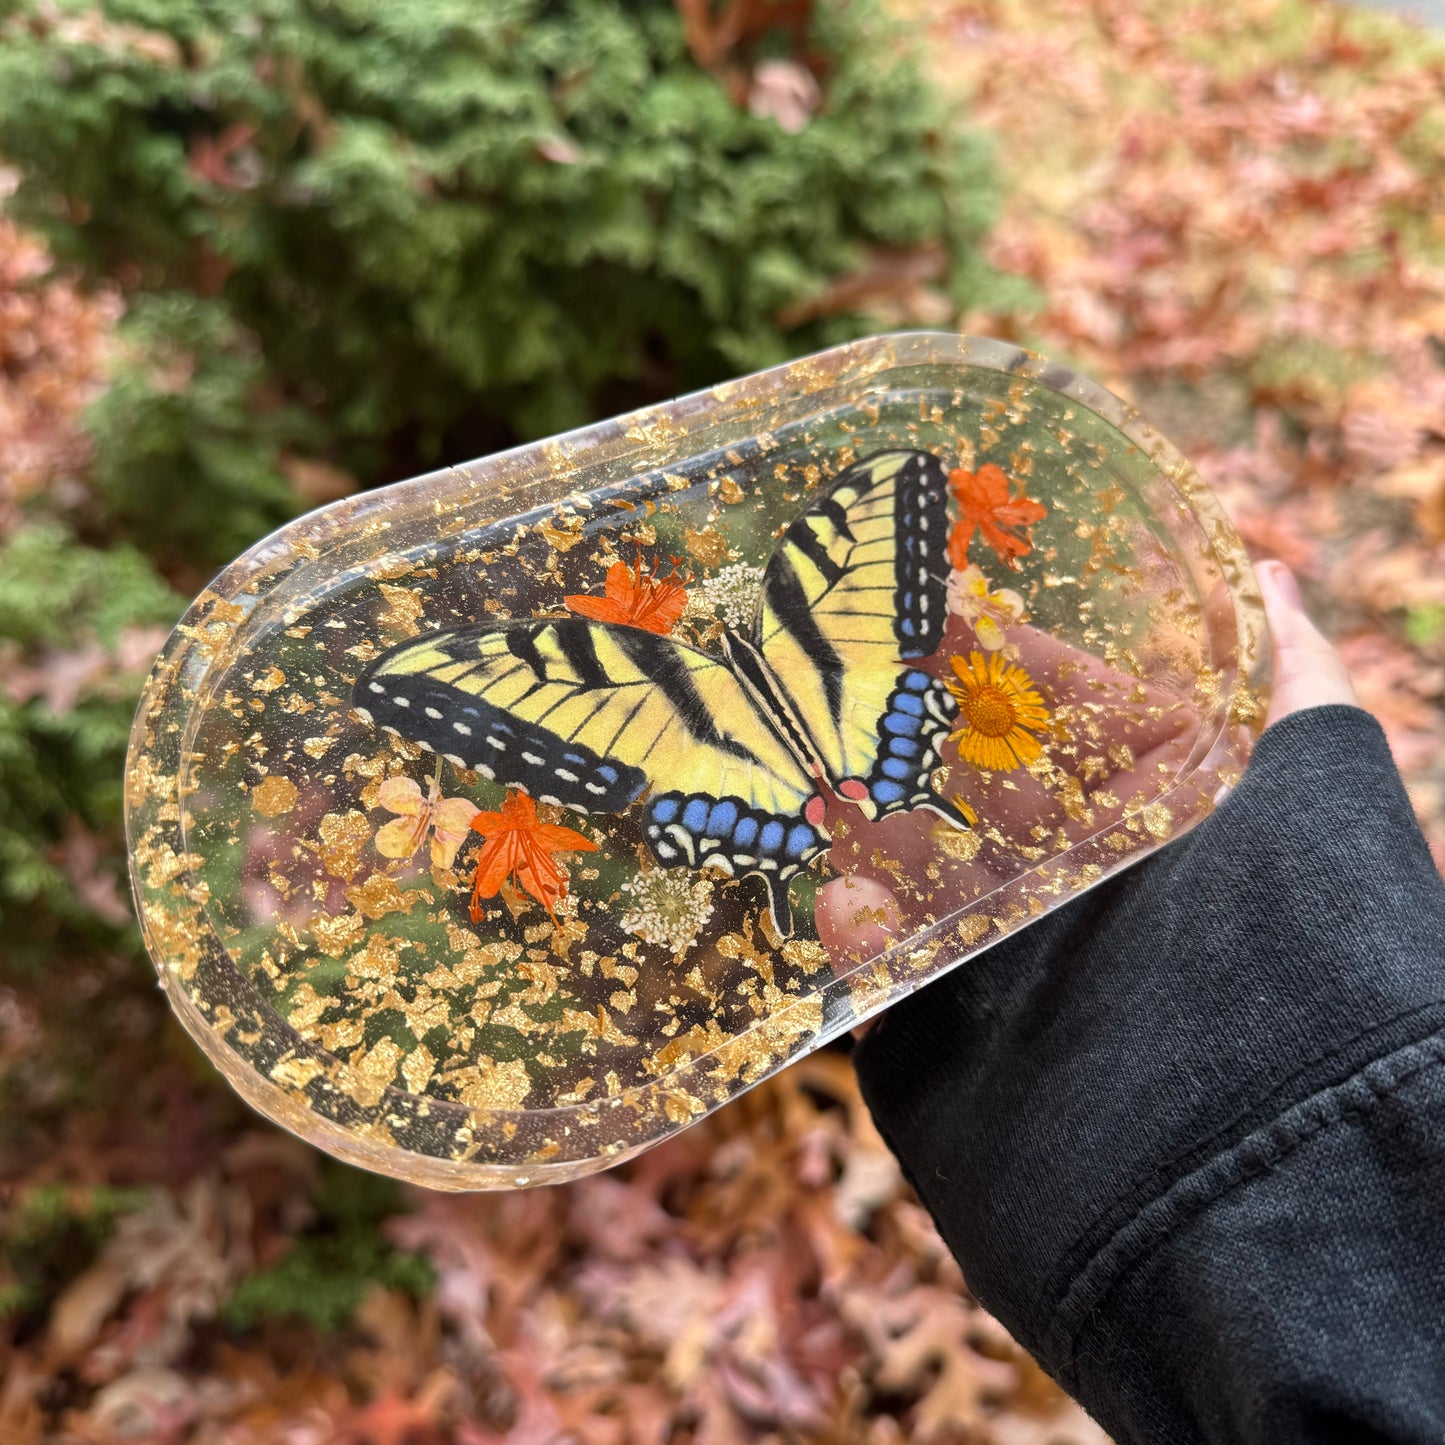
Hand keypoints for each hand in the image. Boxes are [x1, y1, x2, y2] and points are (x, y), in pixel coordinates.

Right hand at [818, 560, 1357, 1022]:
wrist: (1252, 1141)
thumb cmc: (1287, 941)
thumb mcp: (1313, 786)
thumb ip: (1293, 678)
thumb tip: (1277, 574)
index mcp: (1155, 817)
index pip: (1070, 714)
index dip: (1007, 659)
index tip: (940, 607)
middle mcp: (1087, 881)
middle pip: (980, 789)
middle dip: (916, 738)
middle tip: (850, 689)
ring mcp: (1024, 956)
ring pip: (925, 875)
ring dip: (872, 840)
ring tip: (830, 800)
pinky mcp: (969, 1031)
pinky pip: (896, 974)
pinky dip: (861, 943)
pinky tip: (842, 908)